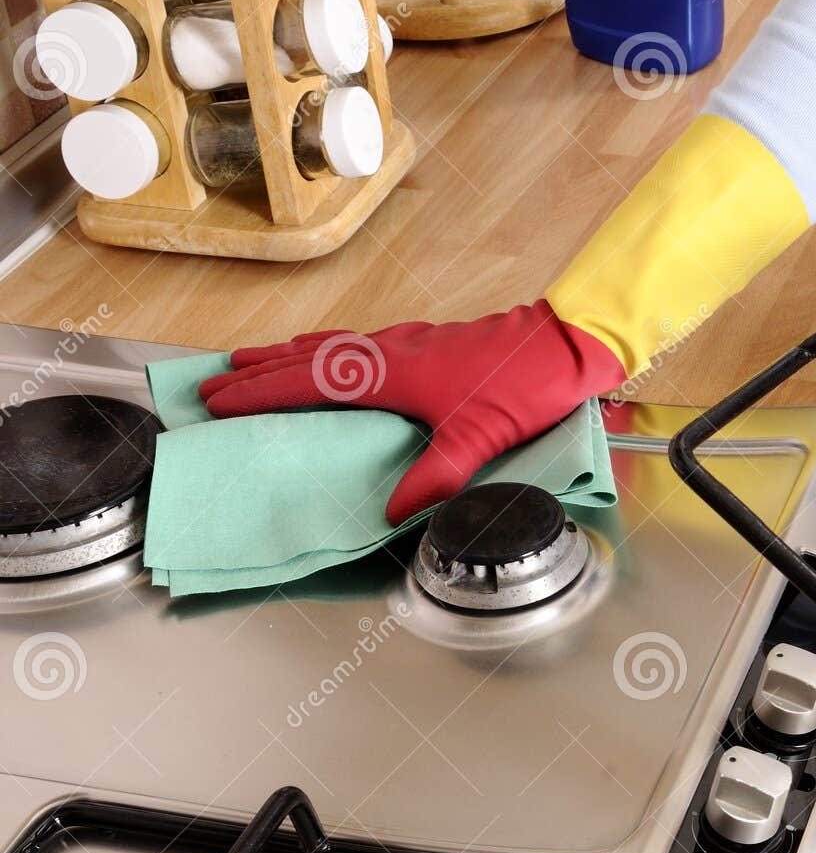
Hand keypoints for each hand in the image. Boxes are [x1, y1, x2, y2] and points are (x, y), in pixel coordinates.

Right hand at [200, 300, 624, 523]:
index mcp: (392, 373)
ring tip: (252, 362)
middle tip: (212, 383)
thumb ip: (436, 475)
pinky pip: (360, 344)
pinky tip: (332, 353)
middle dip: (258, 374)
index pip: (307, 383)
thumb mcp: (480, 437)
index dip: (258, 393)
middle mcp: (392, 351)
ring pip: (332, 347)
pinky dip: (329, 349)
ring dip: (288, 356)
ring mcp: (409, 342)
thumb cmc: (525, 385)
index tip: (216, 399)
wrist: (566, 343)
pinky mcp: (429, 341)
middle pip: (308, 359)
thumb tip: (392, 511)